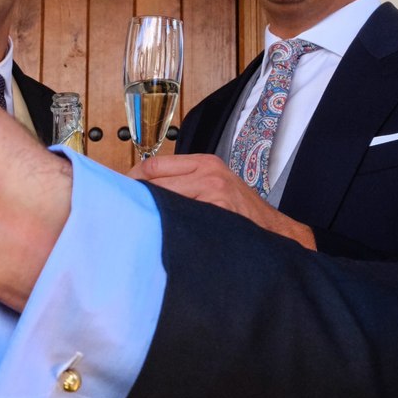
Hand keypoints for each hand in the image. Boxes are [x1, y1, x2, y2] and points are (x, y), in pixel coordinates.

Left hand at [130, 153, 315, 249]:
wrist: (278, 234)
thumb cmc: (242, 215)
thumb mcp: (215, 187)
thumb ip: (185, 183)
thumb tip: (141, 191)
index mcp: (206, 163)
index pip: (153, 165)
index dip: (132, 179)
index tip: (119, 192)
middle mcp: (209, 173)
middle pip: (154, 180)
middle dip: (134, 196)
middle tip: (119, 211)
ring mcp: (214, 191)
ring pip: (163, 198)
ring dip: (147, 212)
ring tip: (136, 225)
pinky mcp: (218, 210)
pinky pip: (180, 216)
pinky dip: (166, 224)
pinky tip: (160, 234)